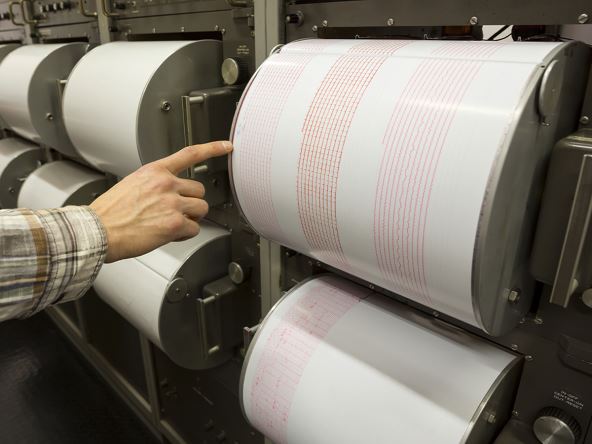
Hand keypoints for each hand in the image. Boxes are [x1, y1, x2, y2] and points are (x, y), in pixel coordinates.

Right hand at [90, 141, 232, 262]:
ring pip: (201, 209)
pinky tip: (169, 234)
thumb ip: (154, 185)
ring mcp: (172, 203)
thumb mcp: (131, 185)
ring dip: (191, 218)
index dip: (212, 148)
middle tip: (176, 212)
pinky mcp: (175, 223)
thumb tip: (169, 194)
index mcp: (155, 171)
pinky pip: (194, 229)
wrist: (98, 231)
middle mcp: (166, 184)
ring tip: (171, 223)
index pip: (190, 154)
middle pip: (199, 190)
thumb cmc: (110, 213)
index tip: (226, 146)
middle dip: (191, 203)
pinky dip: (184, 234)